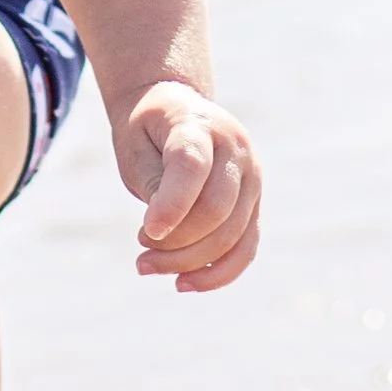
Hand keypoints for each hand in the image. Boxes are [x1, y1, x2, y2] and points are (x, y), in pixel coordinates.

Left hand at [114, 80, 260, 293]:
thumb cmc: (148, 130)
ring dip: (190, 261)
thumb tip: (166, 233)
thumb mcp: (135, 145)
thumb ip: (153, 182)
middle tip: (140, 251)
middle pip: (215, 208)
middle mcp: (236, 149)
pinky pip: (246, 247)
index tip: (145, 234)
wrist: (178, 107)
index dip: (171, 205)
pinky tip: (184, 283)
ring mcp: (253, 177)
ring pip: (232, 234)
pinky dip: (218, 272)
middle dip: (176, 241)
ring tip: (148, 266)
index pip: (192, 167)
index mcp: (198, 123)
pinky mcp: (255, 203)